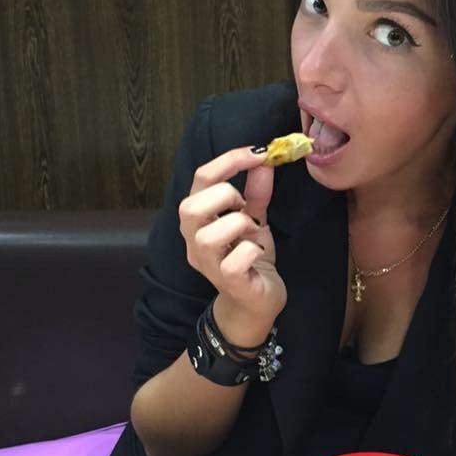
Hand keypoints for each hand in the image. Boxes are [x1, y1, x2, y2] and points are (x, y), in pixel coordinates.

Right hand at [179, 146, 285, 340]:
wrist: (257, 302)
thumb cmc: (250, 258)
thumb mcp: (254, 220)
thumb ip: (256, 193)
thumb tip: (264, 161)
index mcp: (199, 219)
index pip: (201, 178)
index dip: (230, 160)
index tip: (260, 152)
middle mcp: (194, 241)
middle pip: (191, 206)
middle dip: (226, 196)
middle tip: (245, 207)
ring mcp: (207, 264)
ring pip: (209, 235)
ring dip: (238, 225)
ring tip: (251, 233)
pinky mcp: (227, 282)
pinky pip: (234, 261)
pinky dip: (252, 251)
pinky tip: (258, 255)